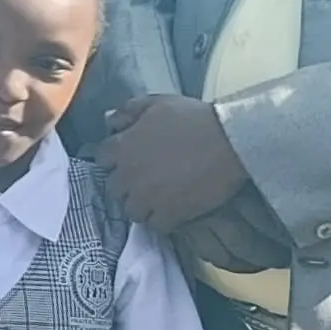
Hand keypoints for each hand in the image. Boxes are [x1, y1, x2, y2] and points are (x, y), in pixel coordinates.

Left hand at [100, 94, 251, 235]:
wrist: (228, 141)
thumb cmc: (193, 118)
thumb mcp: (157, 104)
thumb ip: (129, 110)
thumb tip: (110, 121)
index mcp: (122, 147)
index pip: (102, 159)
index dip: (115, 159)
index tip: (129, 160)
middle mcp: (128, 175)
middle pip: (115, 189)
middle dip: (127, 185)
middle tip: (145, 181)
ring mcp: (147, 197)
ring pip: (132, 211)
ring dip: (142, 206)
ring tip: (158, 199)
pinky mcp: (169, 214)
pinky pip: (156, 226)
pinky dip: (163, 220)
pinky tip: (174, 210)